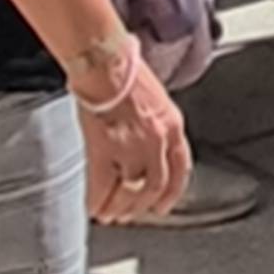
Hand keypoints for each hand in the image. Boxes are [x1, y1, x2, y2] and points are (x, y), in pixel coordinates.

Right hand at [76, 53, 192, 223]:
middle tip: (129, 214)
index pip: (180, 168)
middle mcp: (157, 139)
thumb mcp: (155, 96)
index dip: (172, 192)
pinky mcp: (105, 149)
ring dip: (120, 207)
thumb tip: (146, 143)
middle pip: (155, 186)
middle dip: (141, 205)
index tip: (163, 205)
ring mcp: (132, 146)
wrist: (104, 59)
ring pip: (130, 192)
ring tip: (110, 214)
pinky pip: (102, 186)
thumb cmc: (124, 68)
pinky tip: (92, 207)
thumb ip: (156, 122)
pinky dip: (97, 201)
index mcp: (173, 124)